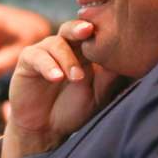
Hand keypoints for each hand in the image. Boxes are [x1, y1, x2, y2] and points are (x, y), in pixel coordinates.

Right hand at [2, 20, 125, 157]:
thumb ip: (109, 76)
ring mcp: (45, 51)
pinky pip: (37, 56)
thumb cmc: (74, 109)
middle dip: (80, 28)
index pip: (93, 33)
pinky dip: (48, 65)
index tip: (111, 30)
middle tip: (88, 30)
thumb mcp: (98, 94)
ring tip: (76, 78)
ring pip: (57, 43)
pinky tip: (56, 77)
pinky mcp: (27, 60)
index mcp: (84, 50)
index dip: (100, 30)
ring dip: (68, 59)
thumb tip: (129, 59)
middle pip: (73, 29)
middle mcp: (65, 46)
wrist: (45, 129)